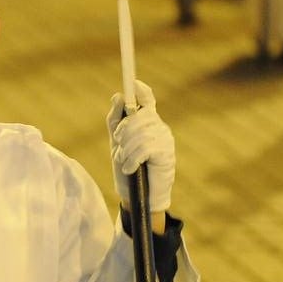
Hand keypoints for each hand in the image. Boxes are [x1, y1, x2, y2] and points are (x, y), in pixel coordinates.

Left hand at [106, 79, 174, 212]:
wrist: (138, 197)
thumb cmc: (128, 169)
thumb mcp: (117, 143)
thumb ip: (115, 121)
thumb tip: (117, 96)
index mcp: (147, 122)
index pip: (148, 99)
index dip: (142, 90)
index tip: (134, 84)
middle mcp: (158, 126)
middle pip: (138, 116)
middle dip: (123, 132)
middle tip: (118, 148)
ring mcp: (165, 139)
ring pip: (140, 133)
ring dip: (126, 150)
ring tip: (124, 163)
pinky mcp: (167, 153)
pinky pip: (145, 148)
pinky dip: (133, 159)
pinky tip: (131, 168)